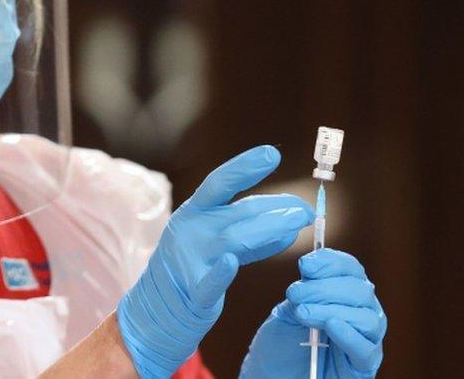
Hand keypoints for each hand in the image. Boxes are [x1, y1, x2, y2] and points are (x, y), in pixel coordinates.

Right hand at [117, 146, 314, 378]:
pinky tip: (232, 262)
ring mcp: (190, 260)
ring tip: (297, 223)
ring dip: (269, 229)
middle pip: (237, 213)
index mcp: (193, 212)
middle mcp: (190, 230)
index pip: (220, 183)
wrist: (157, 309)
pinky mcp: (193, 292)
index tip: (272, 154)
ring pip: (233, 240)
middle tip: (306, 209)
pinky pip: (209, 281)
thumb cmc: (192, 269)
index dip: (245, 167)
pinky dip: (222, 271)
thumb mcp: (218, 242)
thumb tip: (291, 223)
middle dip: (275, 208)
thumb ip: (253, 233)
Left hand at [240, 248, 386, 377]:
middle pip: (360, 290)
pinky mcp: (362, 367)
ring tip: (303, 313)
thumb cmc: (280, 345)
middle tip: (294, 293)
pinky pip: (366, 349)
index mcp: (344, 295)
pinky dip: (350, 335)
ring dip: (332, 309)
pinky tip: (331, 325)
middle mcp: (361, 314)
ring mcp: (365, 341)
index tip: (305, 265)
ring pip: (366, 317)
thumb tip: (310, 265)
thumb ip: (302, 291)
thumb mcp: (287, 311)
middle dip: (324, 287)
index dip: (331, 262)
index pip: (350, 269)